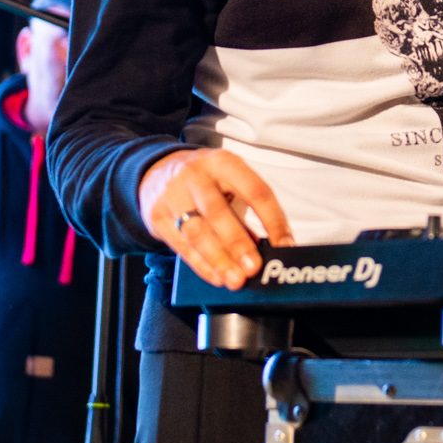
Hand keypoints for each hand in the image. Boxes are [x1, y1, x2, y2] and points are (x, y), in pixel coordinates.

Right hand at [138, 149, 293, 288]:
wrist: (157, 172)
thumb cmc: (204, 182)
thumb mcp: (228, 184)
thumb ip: (246, 212)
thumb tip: (267, 249)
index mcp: (223, 163)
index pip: (255, 190)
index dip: (273, 219)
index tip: (285, 245)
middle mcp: (196, 175)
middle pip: (218, 212)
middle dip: (237, 243)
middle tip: (253, 268)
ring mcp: (173, 195)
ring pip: (197, 231)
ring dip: (218, 259)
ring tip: (235, 280)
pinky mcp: (157, 216)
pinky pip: (181, 245)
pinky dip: (200, 264)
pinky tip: (215, 276)